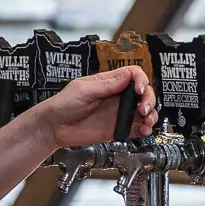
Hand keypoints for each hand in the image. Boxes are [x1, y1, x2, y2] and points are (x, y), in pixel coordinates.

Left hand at [30, 66, 157, 148]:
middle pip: (144, 92)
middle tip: (142, 109)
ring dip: (151, 114)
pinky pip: (136, 128)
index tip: (138, 90)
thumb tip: (127, 76)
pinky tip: (143, 130)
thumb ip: (106, 85)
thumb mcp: (82, 89)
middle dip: (149, 99)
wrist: (53, 128)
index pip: (133, 75)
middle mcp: (117, 96)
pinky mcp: (117, 129)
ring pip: (144, 110)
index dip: (141, 80)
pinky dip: (144, 129)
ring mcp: (118, 113)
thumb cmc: (62, 105)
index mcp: (109, 82)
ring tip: (147, 121)